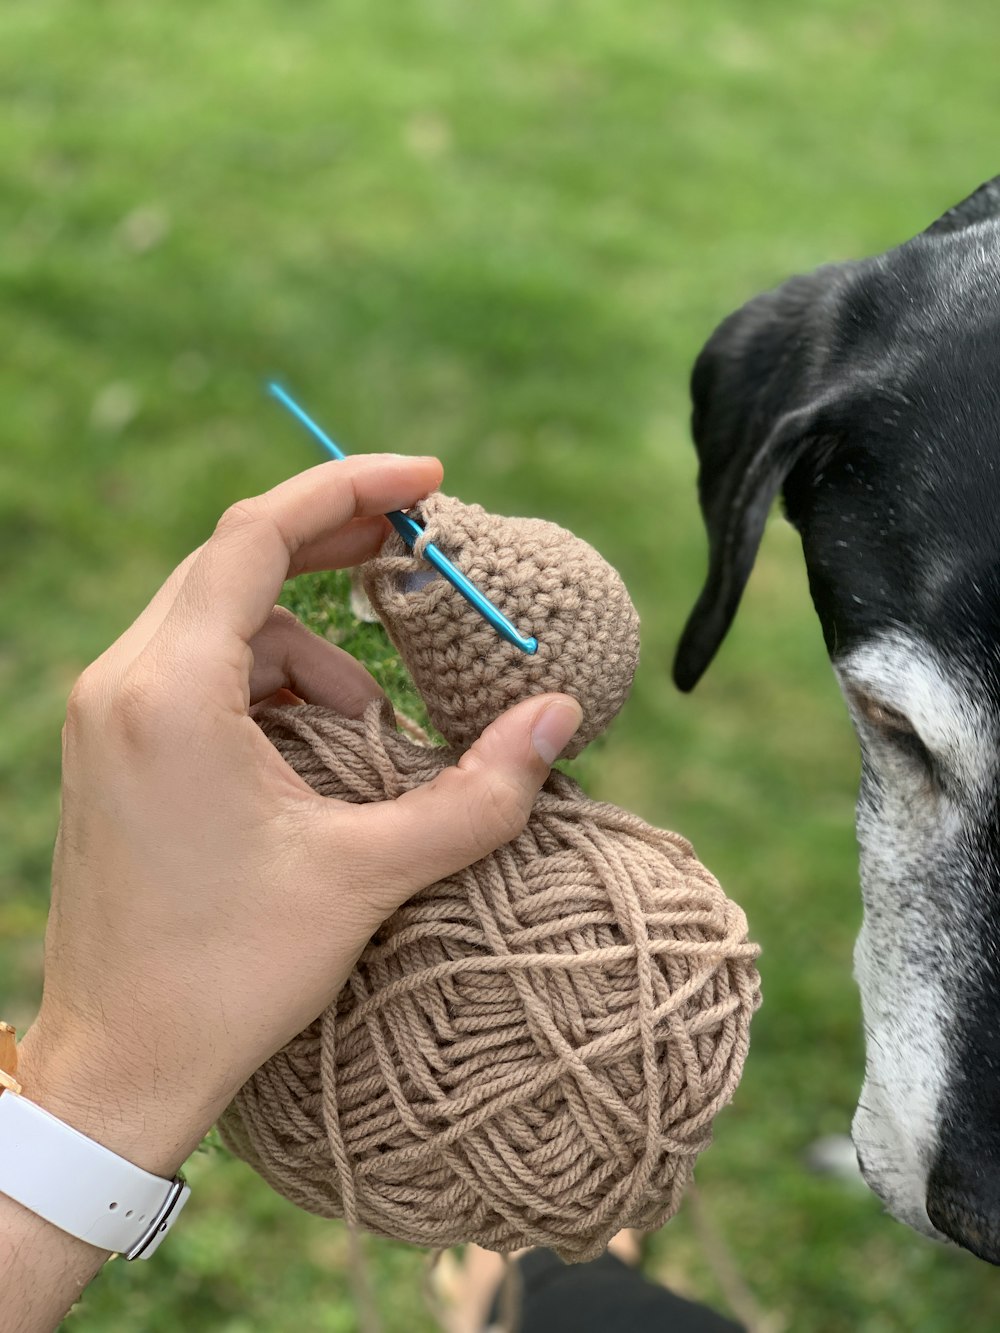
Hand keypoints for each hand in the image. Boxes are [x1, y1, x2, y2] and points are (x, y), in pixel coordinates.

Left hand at [17, 455, 581, 1183]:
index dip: (345, 489)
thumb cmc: (230, 975)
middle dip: (332, 549)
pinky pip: (200, 672)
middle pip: (235, 561)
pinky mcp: (110, 746)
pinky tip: (316, 753)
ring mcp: (105, 714)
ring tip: (370, 733)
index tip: (426, 481)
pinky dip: (270, 687)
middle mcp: (121, 683)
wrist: (121, 1064)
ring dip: (309, 651)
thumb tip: (558, 718)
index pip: (255, 535)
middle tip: (415, 552)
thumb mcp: (367, 876)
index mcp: (171, 693)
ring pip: (223, 624)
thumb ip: (476, 795)